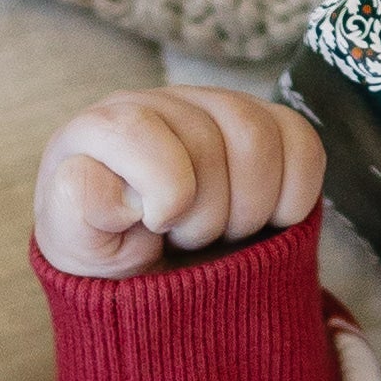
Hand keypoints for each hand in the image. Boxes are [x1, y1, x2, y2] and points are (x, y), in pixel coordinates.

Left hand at [32, 87, 328, 279]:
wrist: (155, 276)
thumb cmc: (111, 257)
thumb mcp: (79, 251)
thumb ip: (78, 215)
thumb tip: (113, 190)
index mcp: (102, 128)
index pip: (137, 131)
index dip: (163, 190)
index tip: (158, 229)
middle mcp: (160, 104)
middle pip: (208, 140)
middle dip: (204, 214)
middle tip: (186, 240)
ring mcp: (217, 108)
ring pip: (259, 138)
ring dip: (249, 208)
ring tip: (223, 233)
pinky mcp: (268, 125)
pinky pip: (302, 143)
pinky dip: (294, 195)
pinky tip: (267, 223)